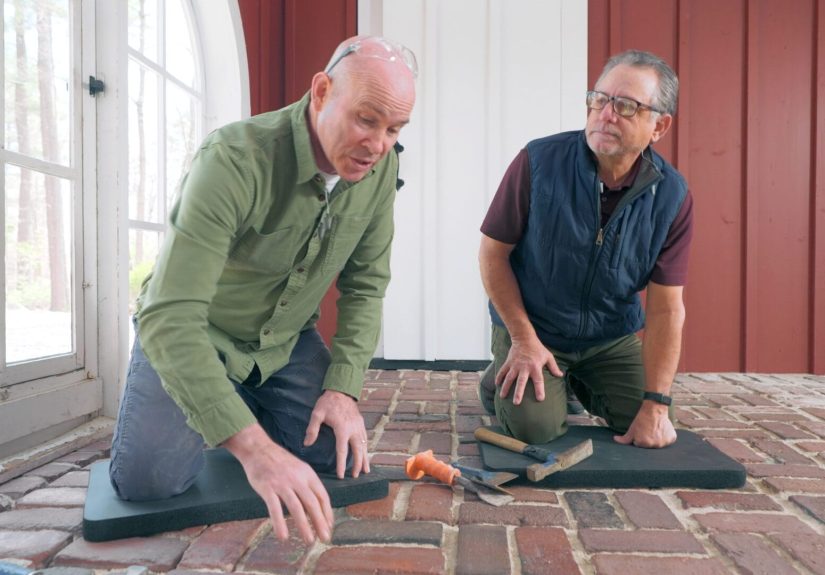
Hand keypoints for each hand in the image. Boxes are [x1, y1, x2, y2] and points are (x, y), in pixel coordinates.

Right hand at [223, 424, 332, 543]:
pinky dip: (279, 523)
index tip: (329, 526)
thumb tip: (316, 508)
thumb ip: (307, 486)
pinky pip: (275, 508)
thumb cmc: (280, 462)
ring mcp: (282, 483)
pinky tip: (283, 537)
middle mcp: (298, 479)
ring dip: (304, 526)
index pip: (322, 496)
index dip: (327, 513)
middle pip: (312, 503)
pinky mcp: (267, 488)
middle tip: (325, 538)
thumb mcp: (299, 469)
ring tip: (309, 541)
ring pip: (297, 508)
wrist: (258, 449)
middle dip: (320, 523)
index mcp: (308, 474)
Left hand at [305, 390, 369, 478]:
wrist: (341, 390)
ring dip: (365, 459)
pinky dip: (366, 449)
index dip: (342, 465)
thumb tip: (307, 444)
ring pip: (364, 446)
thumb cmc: (327, 402)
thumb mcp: (317, 414)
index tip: (341, 476)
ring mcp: (359, 427)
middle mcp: (353, 429)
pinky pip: (366, 439)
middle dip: (357, 465)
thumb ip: (312, 429)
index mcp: (342, 429)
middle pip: (358, 451)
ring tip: (365, 471)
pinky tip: (366, 455)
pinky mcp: (361, 424)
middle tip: (355, 476)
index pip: (342, 451)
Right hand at [496, 335, 562, 404]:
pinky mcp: (508, 362)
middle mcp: (524, 367)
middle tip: (516, 402)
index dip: (539, 390)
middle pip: (521, 382)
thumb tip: (560, 375)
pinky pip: (502, 371)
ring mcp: (515, 365)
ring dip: (505, 387)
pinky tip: (497, 384)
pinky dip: (499, 377)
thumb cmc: (537, 348)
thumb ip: (553, 367)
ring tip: (502, 397)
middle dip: (518, 392)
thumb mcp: (548, 356)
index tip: (540, 399)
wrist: (524, 338)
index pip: (539, 380)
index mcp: (535, 367)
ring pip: (509, 378)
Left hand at [613, 401, 676, 447]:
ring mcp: (664, 442)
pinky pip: (667, 440)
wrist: (654, 409)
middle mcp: (655, 445)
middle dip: (648, 440)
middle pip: (650, 446)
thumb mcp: (632, 429)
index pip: (640, 445)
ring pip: (659, 443)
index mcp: (644, 443)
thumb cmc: (642, 419)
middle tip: (648, 430)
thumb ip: (624, 438)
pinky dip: (665, 436)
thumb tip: (615, 440)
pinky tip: (661, 429)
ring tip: (654, 429)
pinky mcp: (672, 438)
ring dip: (657, 438)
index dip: (639, 438)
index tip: (641, 432)